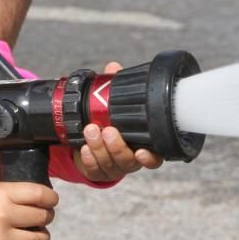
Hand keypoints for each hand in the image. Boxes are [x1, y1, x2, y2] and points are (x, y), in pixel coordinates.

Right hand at [0, 173, 57, 239]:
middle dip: (47, 216)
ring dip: (43, 237)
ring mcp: (2, 239)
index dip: (51, 197)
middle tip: (42, 216)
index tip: (51, 200)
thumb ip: (3, 185)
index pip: (41, 194)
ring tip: (38, 234)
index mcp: (3, 193)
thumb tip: (22, 191)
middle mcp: (5, 216)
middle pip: (43, 217)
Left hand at [74, 62, 164, 182]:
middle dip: (117, 146)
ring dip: (99, 148)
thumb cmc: (110, 122)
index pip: (154, 156)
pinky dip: (89, 158)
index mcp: (141, 145)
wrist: (90, 143)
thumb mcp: (112, 105)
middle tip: (107, 130)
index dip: (151, 157)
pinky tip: (84, 148)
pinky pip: (95, 169)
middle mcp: (130, 159)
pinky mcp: (97, 172)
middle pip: (128, 160)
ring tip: (90, 131)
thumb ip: (114, 87)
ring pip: (110, 163)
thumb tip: (113, 67)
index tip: (142, 151)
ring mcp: (114, 167)